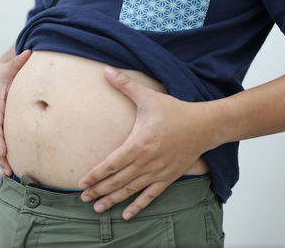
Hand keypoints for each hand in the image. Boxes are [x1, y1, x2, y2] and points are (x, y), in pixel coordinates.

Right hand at [0, 49, 31, 176]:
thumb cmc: (6, 71)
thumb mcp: (11, 66)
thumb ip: (18, 62)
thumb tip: (29, 52)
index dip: (0, 137)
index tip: (4, 150)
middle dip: (1, 154)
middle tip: (8, 169)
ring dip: (2, 158)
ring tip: (8, 174)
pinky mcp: (4, 124)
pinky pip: (4, 140)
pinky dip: (6, 153)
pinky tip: (11, 166)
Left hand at [78, 65, 219, 219]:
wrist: (203, 125)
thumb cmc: (175, 112)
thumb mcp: (149, 97)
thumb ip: (126, 85)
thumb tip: (107, 69)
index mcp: (138, 144)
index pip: (111, 164)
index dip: (95, 174)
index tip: (81, 182)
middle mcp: (146, 162)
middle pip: (117, 180)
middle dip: (99, 190)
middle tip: (82, 198)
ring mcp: (157, 172)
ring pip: (130, 190)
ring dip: (112, 200)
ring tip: (97, 208)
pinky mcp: (168, 178)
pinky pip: (150, 196)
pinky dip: (138, 206)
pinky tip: (127, 215)